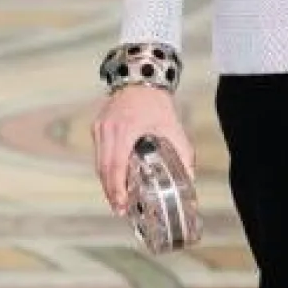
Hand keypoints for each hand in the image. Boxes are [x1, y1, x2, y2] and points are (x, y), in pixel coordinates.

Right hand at [92, 85, 194, 216]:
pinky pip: (99, 153)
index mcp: (125, 130)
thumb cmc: (157, 104)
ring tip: (117, 200)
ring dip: (107, 182)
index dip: (116, 188)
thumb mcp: (174, 129)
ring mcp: (100, 127)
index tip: (121, 205)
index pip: (115, 165)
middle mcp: (108, 129)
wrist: (141, 79)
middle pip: (103, 169)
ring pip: (99, 163)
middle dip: (111, 192)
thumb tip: (190, 180)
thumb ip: (183, 155)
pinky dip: (106, 168)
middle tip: (120, 209)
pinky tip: (114, 180)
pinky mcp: (97, 126)